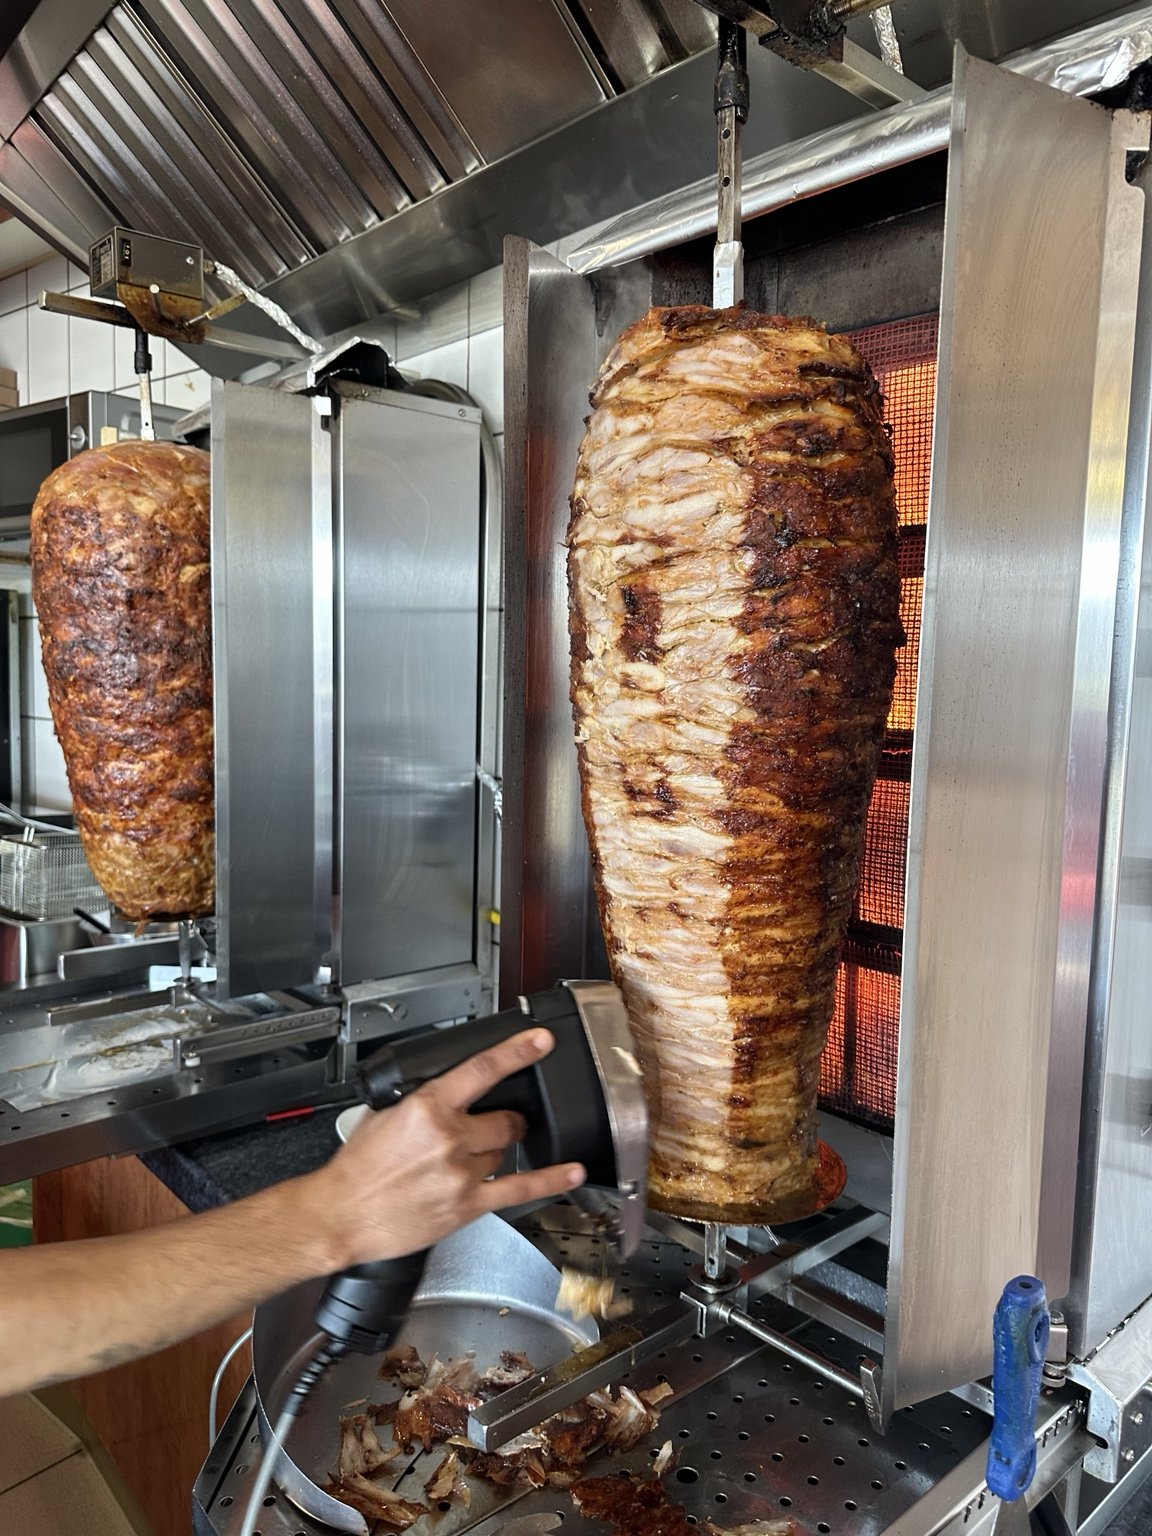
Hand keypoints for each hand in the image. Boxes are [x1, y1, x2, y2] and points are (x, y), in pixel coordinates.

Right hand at [308, 1029, 585, 1269]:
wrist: (339, 1216)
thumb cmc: (356, 1170)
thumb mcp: (382, 1115)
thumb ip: (419, 1100)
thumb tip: (445, 1090)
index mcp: (427, 1108)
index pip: (482, 1070)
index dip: (516, 1052)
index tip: (540, 1041)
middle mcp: (449, 1138)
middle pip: (504, 1119)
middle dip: (504, 1120)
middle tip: (492, 1125)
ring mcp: (462, 1173)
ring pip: (503, 1151)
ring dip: (494, 1152)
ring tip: (466, 1161)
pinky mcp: (467, 1205)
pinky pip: (519, 1189)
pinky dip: (551, 1180)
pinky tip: (570, 1172)